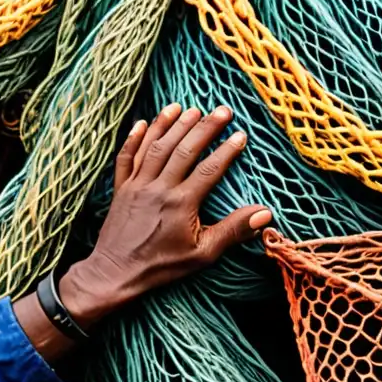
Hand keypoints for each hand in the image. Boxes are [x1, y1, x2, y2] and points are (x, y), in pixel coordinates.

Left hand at [57, 103, 271, 327]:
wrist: (115, 274)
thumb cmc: (162, 266)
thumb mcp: (204, 253)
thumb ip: (234, 230)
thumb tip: (265, 214)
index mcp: (181, 203)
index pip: (209, 169)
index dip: (226, 150)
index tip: (241, 135)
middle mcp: (158, 188)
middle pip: (183, 149)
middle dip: (204, 127)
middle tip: (221, 110)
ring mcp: (137, 185)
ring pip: (155, 147)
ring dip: (172, 124)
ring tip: (187, 107)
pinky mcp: (121, 189)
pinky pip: (126, 157)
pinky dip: (135, 138)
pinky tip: (145, 122)